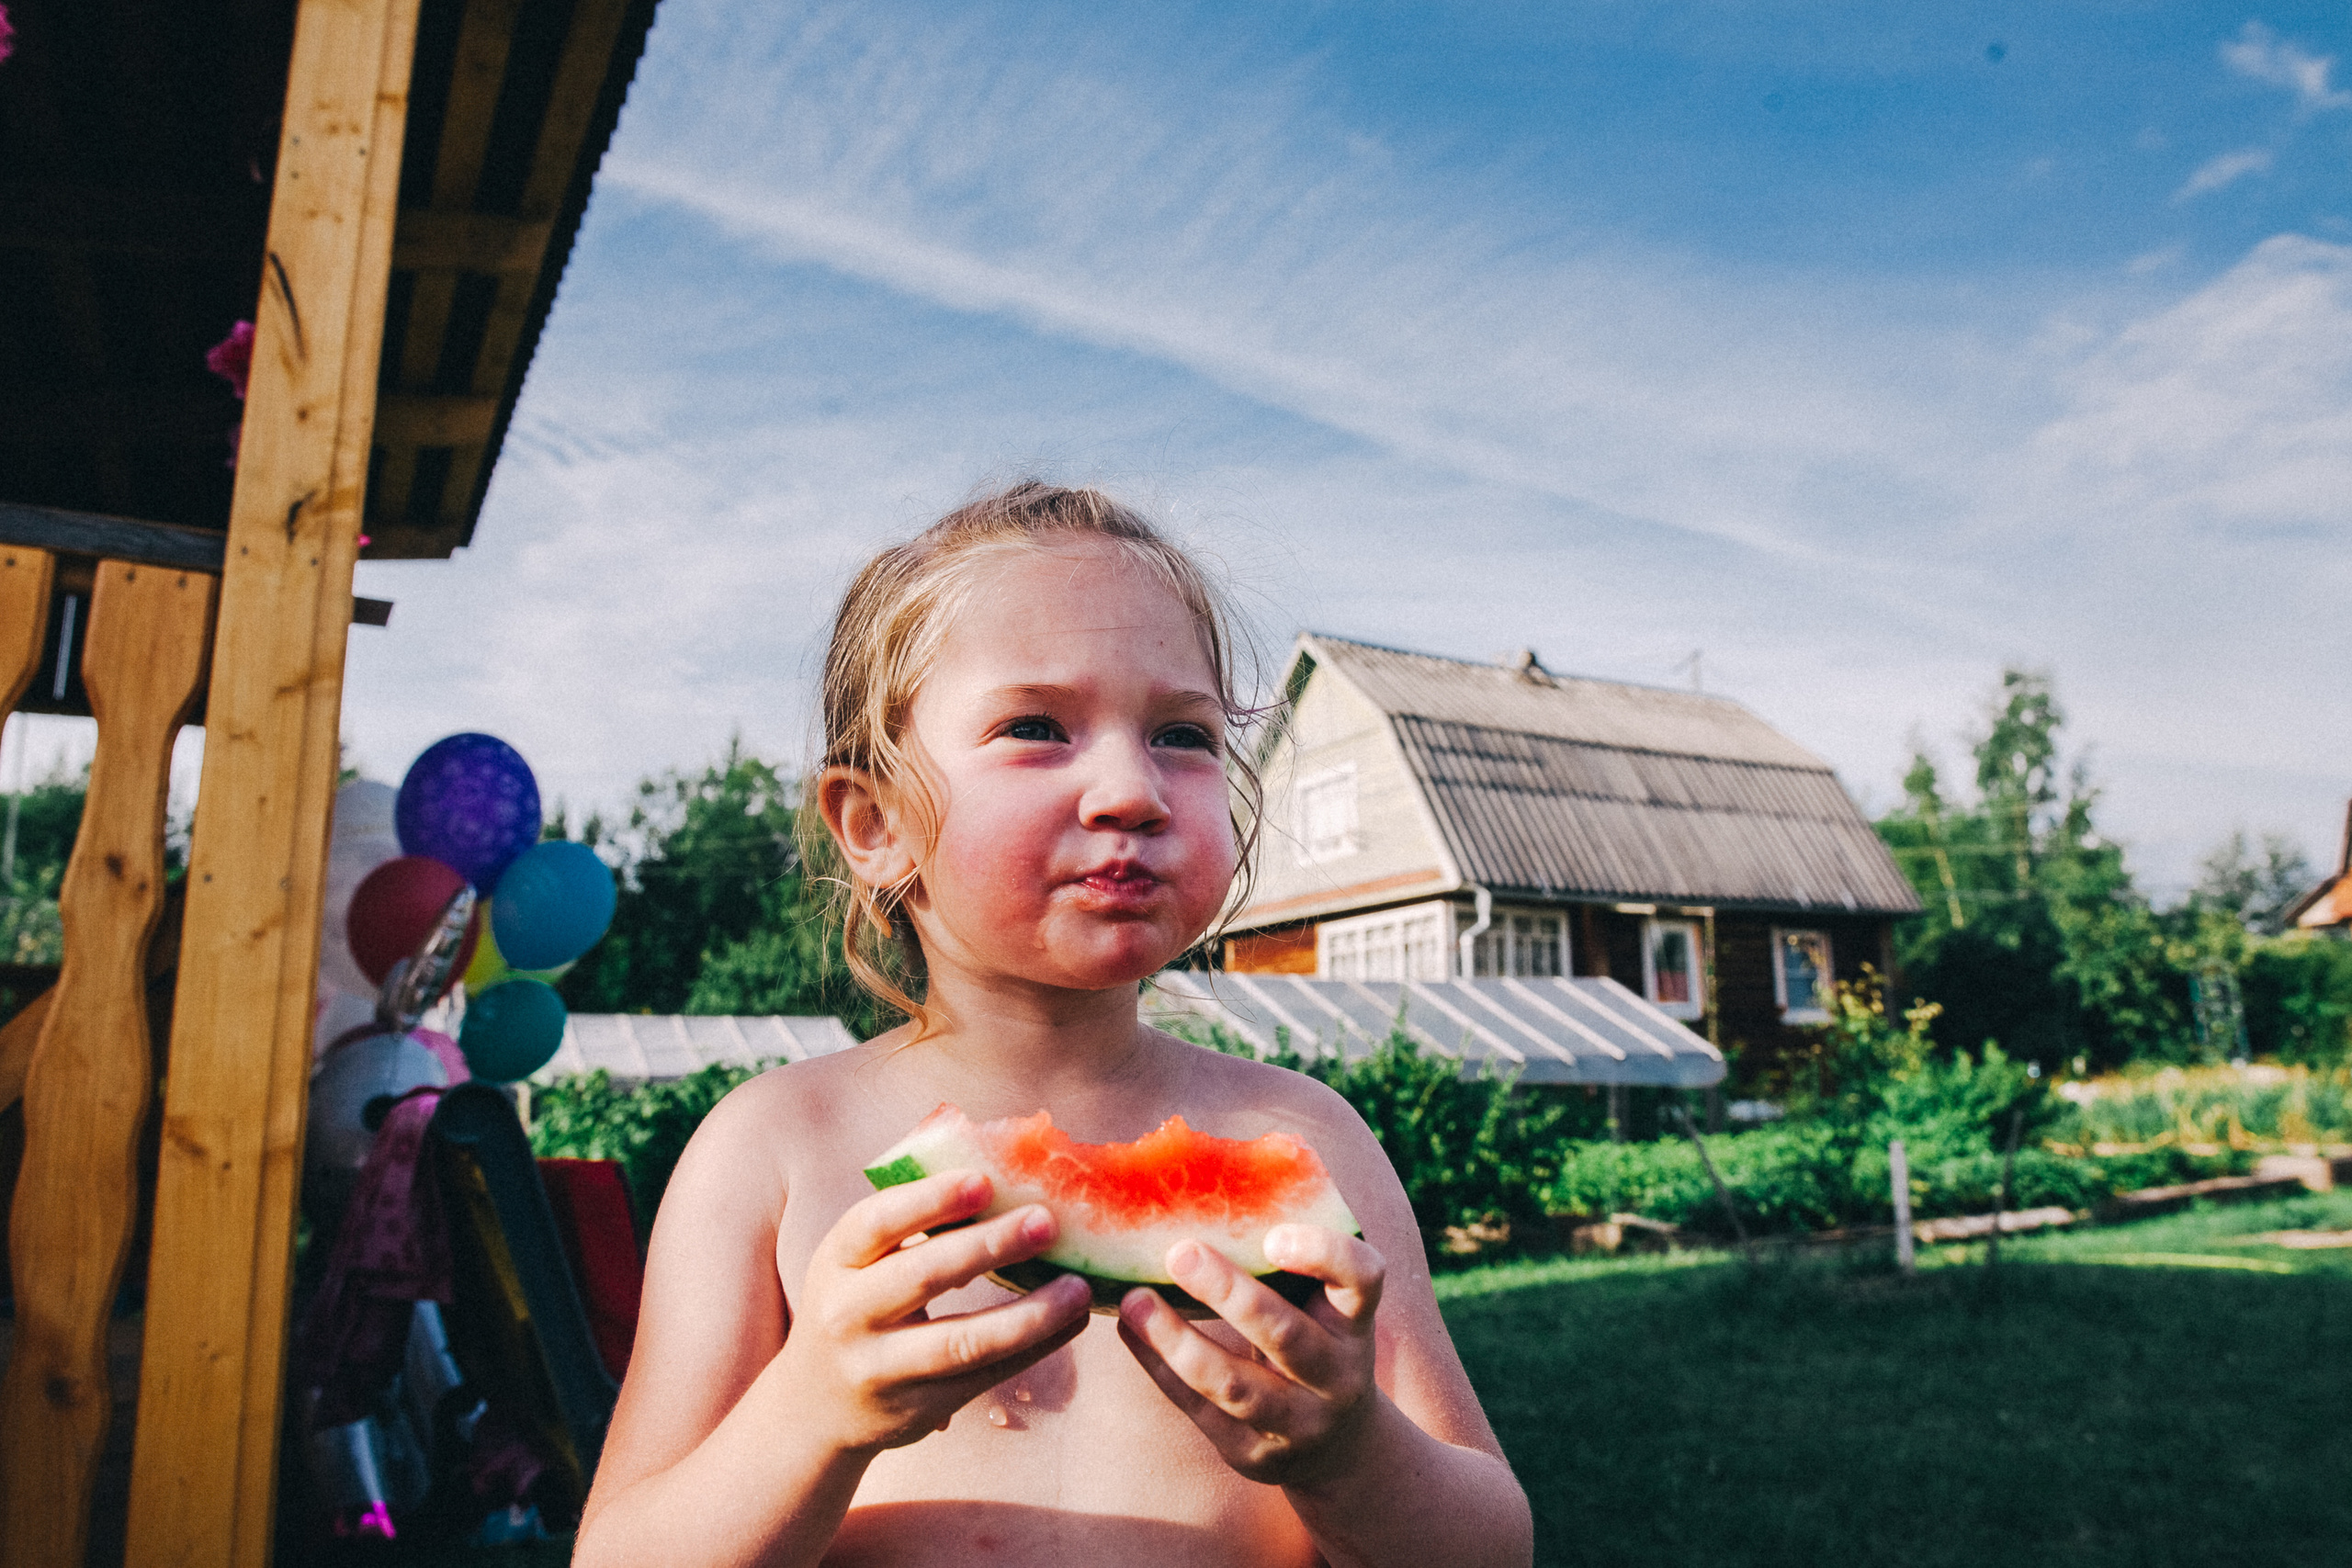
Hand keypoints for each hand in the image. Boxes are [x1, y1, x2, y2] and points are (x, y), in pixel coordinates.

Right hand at [780, 1171, 1091, 1456]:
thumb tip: (1003, 1175)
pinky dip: (1034, 1347)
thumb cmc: (855, 1308)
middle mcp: (848, 1314)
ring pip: (962, 1341)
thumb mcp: (858, 1263)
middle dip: (989, 1246)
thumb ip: (910, 1225)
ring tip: (1077, 1288)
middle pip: (923, 1276)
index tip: (984, 1180)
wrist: (814, 1406)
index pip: (876, 1222)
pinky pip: (984, 1375)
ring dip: (1030, 1314)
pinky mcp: (918, 1407)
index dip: (929, 1200)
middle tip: (1046, 1222)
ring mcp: (881, 1367)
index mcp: (837, 1261)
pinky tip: (1070, 1321)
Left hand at [1115, 1225, 1384, 1485]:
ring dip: (1177, 1340)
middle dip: (1231, 1294)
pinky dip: (1159, 1368)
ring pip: (1235, 1385)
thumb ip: (1289, 1256)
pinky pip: (1198, 1411)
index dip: (1323, 1255)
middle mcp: (1336, 1374)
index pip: (1362, 1278)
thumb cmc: (1314, 1340)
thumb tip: (1213, 1171)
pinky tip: (1128, 1331)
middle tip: (1178, 1252)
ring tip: (1133, 1301)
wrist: (1338, 1445)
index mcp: (1354, 1320)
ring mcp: (1297, 1422)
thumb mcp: (1323, 1305)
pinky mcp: (1251, 1454)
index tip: (1273, 1235)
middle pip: (1287, 1335)